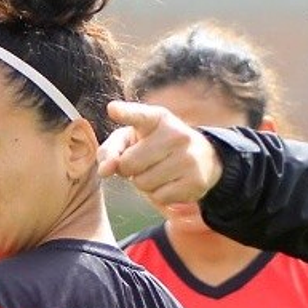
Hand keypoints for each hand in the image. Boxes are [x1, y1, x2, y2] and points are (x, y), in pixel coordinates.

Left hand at [98, 100, 223, 206]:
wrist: (203, 157)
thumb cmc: (155, 147)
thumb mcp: (132, 140)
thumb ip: (110, 151)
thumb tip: (104, 170)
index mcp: (157, 118)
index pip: (139, 115)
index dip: (125, 113)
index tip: (112, 109)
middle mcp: (176, 134)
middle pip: (129, 164)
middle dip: (129, 169)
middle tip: (144, 163)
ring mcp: (188, 157)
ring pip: (143, 184)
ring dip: (144, 184)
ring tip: (158, 172)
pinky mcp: (196, 180)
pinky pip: (159, 198)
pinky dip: (159, 195)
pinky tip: (170, 183)